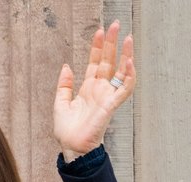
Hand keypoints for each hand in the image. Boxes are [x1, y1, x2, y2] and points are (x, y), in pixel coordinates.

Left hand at [54, 22, 135, 158]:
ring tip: (128, 38)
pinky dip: (129, 75)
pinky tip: (129, 61)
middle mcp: (100, 89)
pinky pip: (124, 88)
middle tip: (115, 25)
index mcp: (88, 88)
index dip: (97, 47)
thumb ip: (64, 85)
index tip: (99, 31)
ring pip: (120, 71)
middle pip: (108, 61)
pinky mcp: (112, 105)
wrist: (71, 147)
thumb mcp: (60, 103)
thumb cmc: (67, 131)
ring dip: (125, 54)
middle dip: (112, 43)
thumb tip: (66, 66)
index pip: (95, 62)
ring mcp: (107, 96)